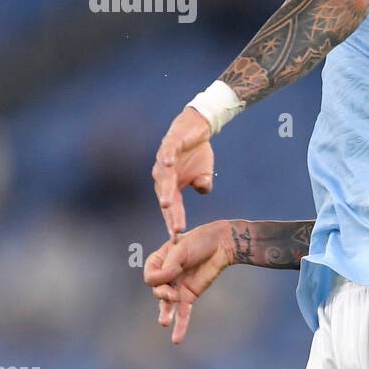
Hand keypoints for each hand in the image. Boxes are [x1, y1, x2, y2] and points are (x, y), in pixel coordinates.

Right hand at [144, 220, 234, 343]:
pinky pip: (183, 313)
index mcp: (158, 261)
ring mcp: (176, 287)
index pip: (149, 276)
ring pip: (166, 305)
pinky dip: (181, 325)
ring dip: (165, 313)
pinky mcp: (189, 295)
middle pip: (156, 290)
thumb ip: (171, 263)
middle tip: (172, 294)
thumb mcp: (181, 248)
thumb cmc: (199, 241)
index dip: (158, 277)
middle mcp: (165, 276)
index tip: (173, 269)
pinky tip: (176, 339)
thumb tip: (167, 278)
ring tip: (164, 322)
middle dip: (163, 294)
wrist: (221, 244)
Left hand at [152, 107, 213, 238]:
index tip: (178, 238)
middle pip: (166, 197)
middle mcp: (163, 176)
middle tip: (176, 229)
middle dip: (171, 213)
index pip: (172, 207)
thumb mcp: (205, 173)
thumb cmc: (197, 154)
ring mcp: (164, 160)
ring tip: (168, 204)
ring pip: (164, 178)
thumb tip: (203, 189)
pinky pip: (166, 153)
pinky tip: (168, 165)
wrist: (197, 129)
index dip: (174, 221)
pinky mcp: (169, 145)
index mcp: (171, 186)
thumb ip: (203, 184)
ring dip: (165, 191)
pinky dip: (166, 159)